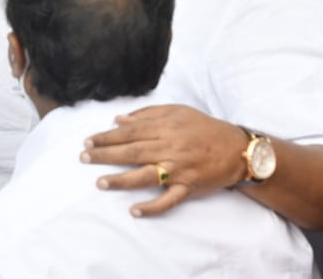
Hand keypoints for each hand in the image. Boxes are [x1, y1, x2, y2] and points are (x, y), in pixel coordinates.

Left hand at [80, 104, 249, 216]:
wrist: (237, 149)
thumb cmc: (205, 128)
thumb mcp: (178, 111)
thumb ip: (147, 114)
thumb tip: (118, 120)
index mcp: (166, 128)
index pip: (129, 132)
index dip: (107, 136)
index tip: (88, 140)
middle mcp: (170, 148)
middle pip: (132, 152)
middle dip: (105, 155)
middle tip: (84, 157)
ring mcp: (179, 170)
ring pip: (144, 176)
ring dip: (120, 180)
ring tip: (100, 182)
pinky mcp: (188, 188)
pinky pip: (168, 200)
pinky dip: (151, 207)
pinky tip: (134, 210)